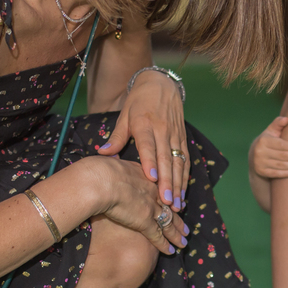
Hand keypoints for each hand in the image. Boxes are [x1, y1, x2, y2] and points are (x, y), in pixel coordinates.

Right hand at [87, 157, 189, 254]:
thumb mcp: (110, 162)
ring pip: (168, 222)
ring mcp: (150, 207)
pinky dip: (164, 244)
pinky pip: (157, 235)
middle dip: (178, 219)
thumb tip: (107, 154)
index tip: (175, 204)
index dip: (168, 198)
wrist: (101, 180)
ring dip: (176, 234)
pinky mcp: (144, 221)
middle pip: (169, 207)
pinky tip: (171, 251)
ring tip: (183, 242)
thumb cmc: (100, 170)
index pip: (161, 189)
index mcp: (145, 176)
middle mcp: (152, 192)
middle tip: (186, 228)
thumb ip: (112, 162)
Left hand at [97, 70, 188, 210]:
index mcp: (144, 124)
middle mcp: (162, 130)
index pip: (148, 146)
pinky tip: (183, 192)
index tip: (151, 180)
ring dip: (178, 184)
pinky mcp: (183, 138)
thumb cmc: (138, 101)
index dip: (150, 163)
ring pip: (179, 162)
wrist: (161, 83)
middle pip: (166, 159)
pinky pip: (186, 160)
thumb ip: (116, 137)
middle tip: (167, 202)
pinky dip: (185, 177)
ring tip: (177, 204)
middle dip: (167, 182)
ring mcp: (175, 135)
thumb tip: (102, 153)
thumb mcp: (124, 115)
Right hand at [250, 117, 287, 179]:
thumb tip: (286, 119)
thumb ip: (278, 124)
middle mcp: (260, 152)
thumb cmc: (268, 142)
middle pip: (282, 155)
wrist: (254, 157)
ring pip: (281, 165)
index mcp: (263, 140)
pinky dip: (286, 173)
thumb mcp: (271, 131)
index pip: (281, 144)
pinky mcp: (261, 172)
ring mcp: (259, 163)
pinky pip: (276, 173)